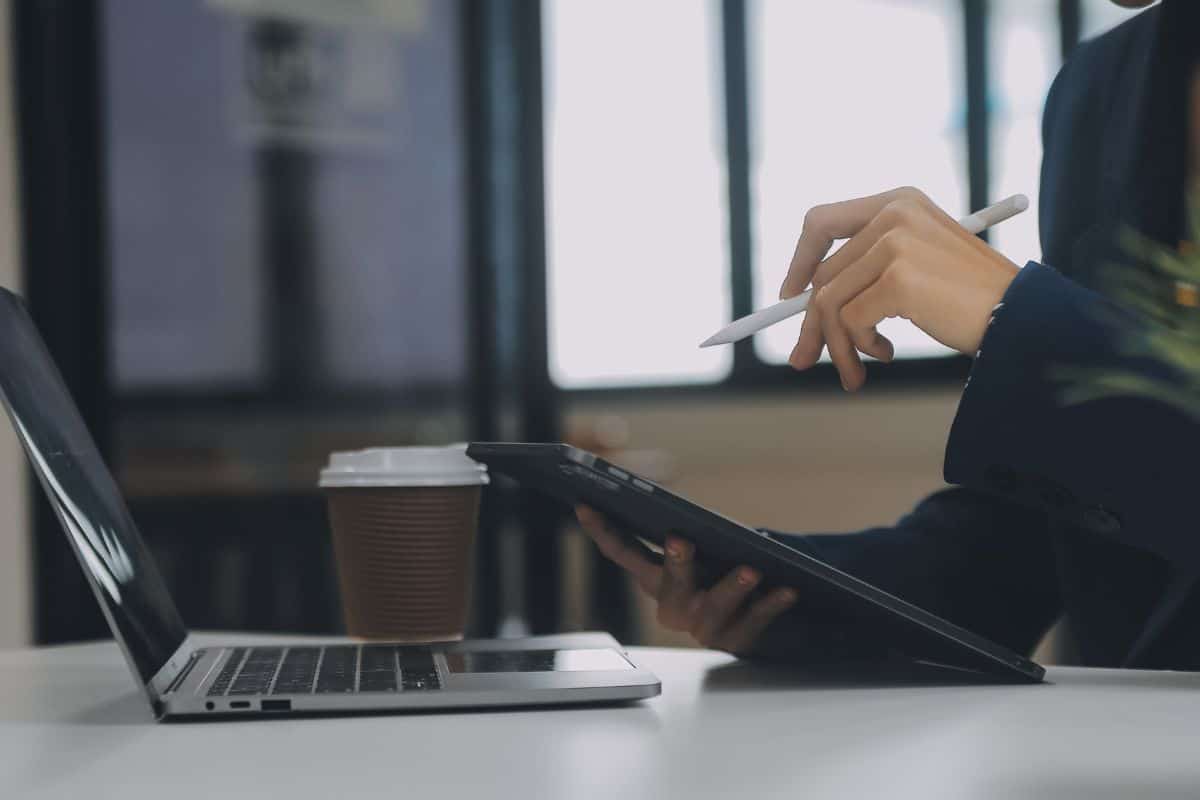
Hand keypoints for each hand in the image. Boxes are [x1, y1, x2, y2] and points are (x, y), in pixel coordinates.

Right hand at [575, 505, 798, 654]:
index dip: (601, 530)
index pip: (622, 552)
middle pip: (668, 585)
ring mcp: (703, 628)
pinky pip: (754, 622)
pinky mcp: (736, 641)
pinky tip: (787, 588)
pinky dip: (770, 605)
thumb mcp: (700, 553)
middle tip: (681, 539)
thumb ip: (683, 537)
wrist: (758, 625)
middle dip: (675, 563)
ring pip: (713, 609)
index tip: (585, 504)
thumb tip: (680, 515)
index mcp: (655, 579)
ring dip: (731, 587)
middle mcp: (672, 607)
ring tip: (751, 569)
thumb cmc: (722, 574)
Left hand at [779, 186, 1019, 390]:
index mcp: (899, 202)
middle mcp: (894, 214)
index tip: (790, 297)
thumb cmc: (971, 300)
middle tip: (803, 360)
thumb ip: (866, 272)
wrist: (1022, 317)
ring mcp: (895, 244)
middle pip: (822, 275)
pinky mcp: (898, 279)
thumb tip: (803, 304)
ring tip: (855, 374)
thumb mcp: (915, 268)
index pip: (821, 222)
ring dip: (837, 346)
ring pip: (829, 303)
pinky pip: (850, 323)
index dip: (800, 261)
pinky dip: (860, 348)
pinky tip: (887, 354)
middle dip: (812, 325)